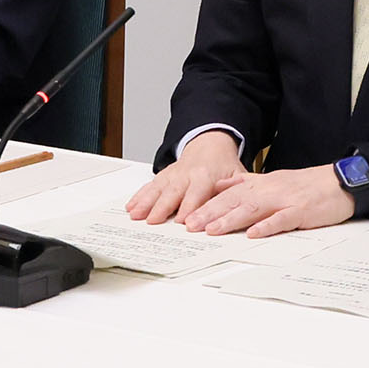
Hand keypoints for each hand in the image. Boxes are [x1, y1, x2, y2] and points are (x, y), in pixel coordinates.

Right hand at [125, 130, 245, 226]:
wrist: (211, 145)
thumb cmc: (224, 165)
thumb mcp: (237, 174)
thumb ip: (235, 190)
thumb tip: (235, 207)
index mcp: (206, 175)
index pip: (197, 193)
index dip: (190, 207)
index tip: (183, 222)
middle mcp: (187, 174)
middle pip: (173, 192)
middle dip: (162, 207)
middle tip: (153, 222)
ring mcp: (173, 175)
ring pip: (158, 189)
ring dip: (146, 202)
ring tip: (135, 215)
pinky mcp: (164, 176)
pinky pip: (150, 185)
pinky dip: (139, 196)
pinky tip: (131, 207)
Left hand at [173, 164, 354, 238]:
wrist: (340, 182)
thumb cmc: (307, 185)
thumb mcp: (272, 180)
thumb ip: (245, 183)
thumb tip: (219, 186)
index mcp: (261, 184)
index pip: (228, 194)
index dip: (207, 205)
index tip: (187, 217)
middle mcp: (269, 190)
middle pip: (235, 201)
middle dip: (211, 213)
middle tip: (190, 226)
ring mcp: (285, 200)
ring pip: (254, 208)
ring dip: (232, 219)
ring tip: (213, 230)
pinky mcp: (302, 211)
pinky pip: (282, 219)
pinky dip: (268, 226)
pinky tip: (254, 234)